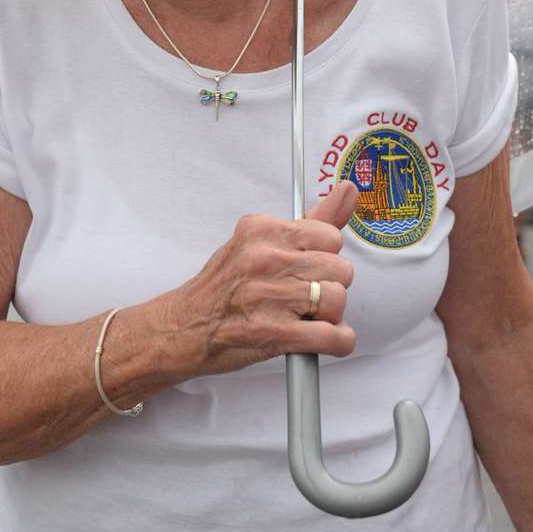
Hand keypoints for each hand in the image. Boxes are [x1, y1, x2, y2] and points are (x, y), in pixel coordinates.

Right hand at [163, 181, 358, 380]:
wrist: (183, 328)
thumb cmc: (224, 286)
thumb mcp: (259, 242)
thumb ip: (312, 220)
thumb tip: (349, 190)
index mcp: (262, 230)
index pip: (330, 236)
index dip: (325, 257)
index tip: (307, 267)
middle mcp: (264, 259)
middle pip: (339, 268)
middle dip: (331, 285)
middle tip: (308, 295)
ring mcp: (269, 297)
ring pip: (337, 300)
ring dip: (332, 315)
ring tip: (310, 316)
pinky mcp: (274, 334)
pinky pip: (332, 336)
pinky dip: (338, 342)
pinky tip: (326, 340)